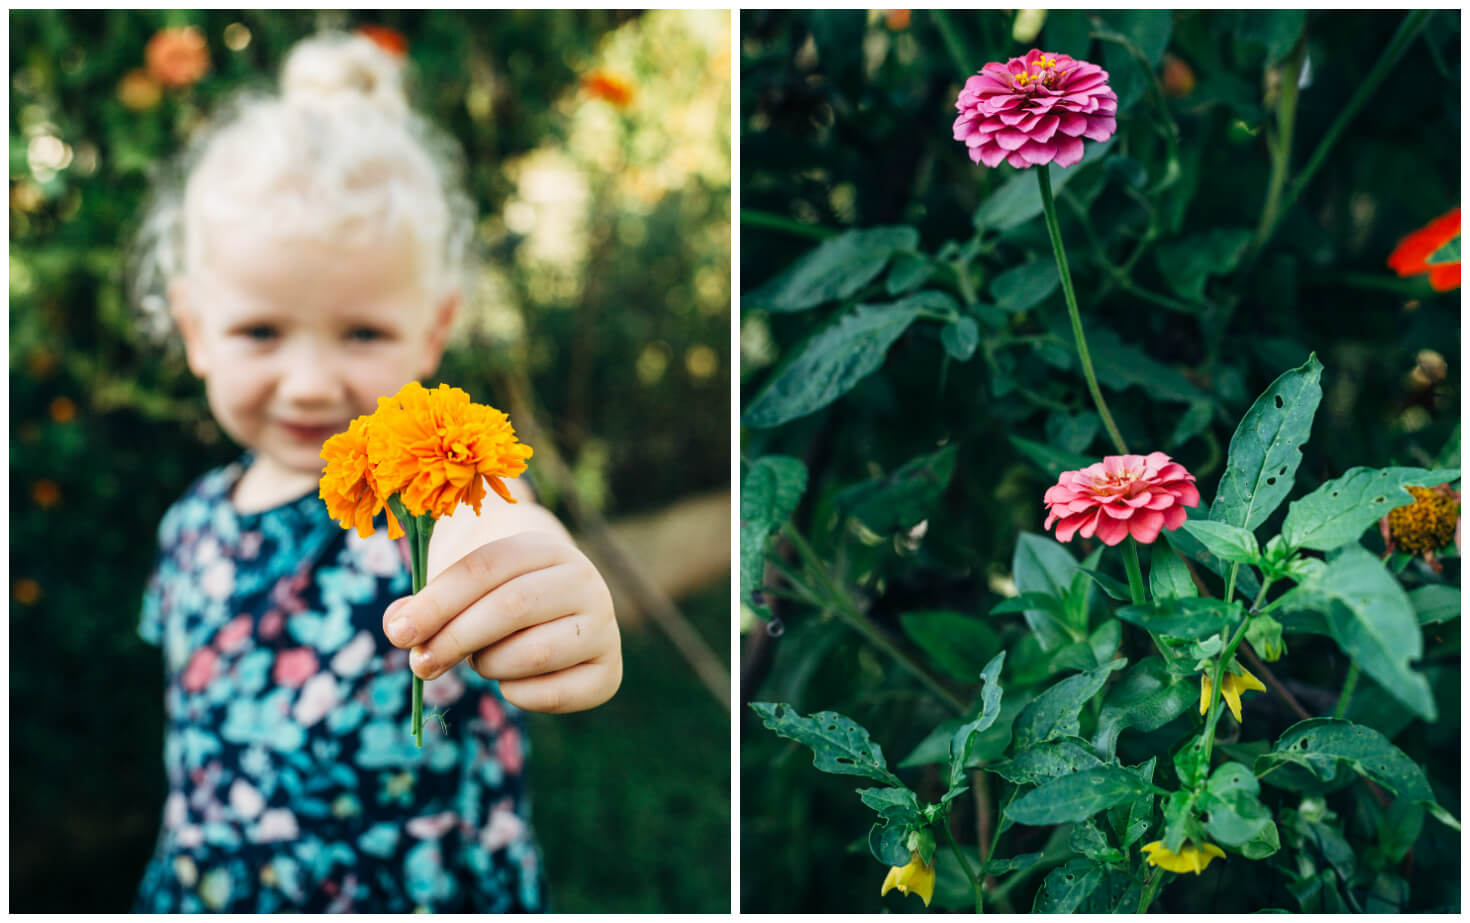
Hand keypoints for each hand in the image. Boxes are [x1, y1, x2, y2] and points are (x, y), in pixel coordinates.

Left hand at [381, 530, 621, 712]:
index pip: (487, 568)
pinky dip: (516, 693)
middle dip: (455, 639)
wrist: (552, 609)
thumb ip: (426, 607)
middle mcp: (584, 580)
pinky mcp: (609, 672)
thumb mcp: (460, 590)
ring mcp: (603, 626)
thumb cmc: (494, 597)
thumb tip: (399, 628)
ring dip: (489, 665)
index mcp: (545, 546)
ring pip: (533, 653)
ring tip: (480, 661)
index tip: (399, 632)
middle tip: (420, 665)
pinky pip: (553, 693)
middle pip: (512, 607)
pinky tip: (510, 681)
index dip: (437, 602)